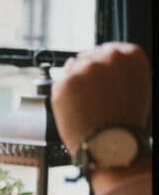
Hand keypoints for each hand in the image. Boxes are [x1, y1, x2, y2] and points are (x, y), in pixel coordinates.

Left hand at [50, 41, 150, 155]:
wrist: (108, 144)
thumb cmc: (123, 123)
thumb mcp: (134, 89)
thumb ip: (120, 72)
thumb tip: (103, 65)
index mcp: (131, 56)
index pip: (112, 50)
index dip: (103, 64)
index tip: (100, 74)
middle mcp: (109, 57)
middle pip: (91, 56)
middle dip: (89, 73)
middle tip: (90, 94)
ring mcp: (85, 68)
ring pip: (75, 67)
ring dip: (76, 81)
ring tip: (85, 104)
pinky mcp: (65, 82)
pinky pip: (61, 81)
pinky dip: (65, 93)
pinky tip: (74, 106)